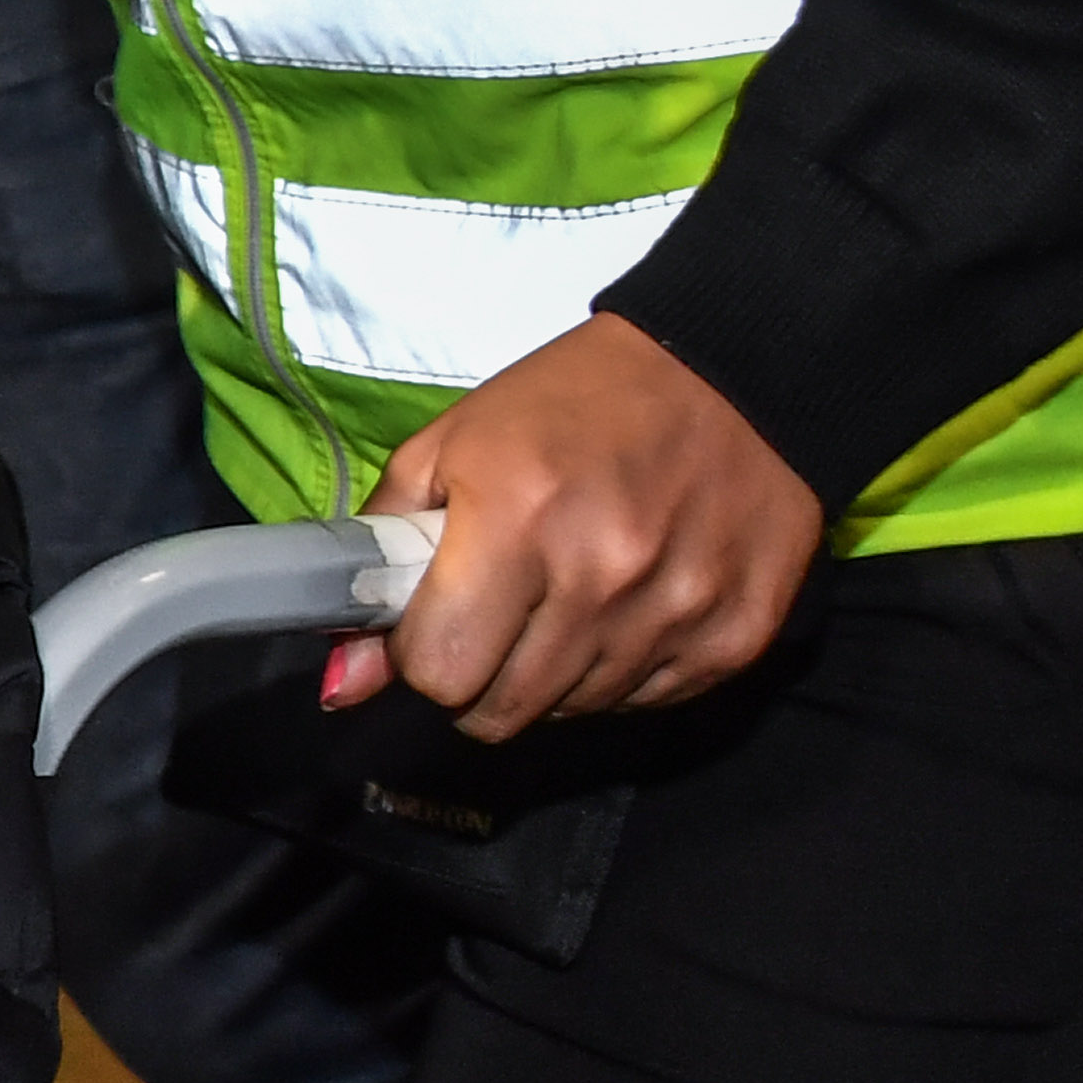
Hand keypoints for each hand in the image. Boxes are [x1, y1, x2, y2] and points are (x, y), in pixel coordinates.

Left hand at [316, 312, 819, 738]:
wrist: (735, 371)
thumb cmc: (573, 405)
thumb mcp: (451, 450)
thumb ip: (381, 562)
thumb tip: (346, 683)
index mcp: (518, 520)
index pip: (440, 673)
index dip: (425, 655)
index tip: (438, 622)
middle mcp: (603, 575)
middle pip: (502, 711)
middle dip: (480, 677)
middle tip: (497, 619)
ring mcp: (678, 610)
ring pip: (572, 712)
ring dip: (552, 675)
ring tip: (568, 598)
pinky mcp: (737, 635)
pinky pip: (647, 703)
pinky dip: (624, 672)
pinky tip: (628, 606)